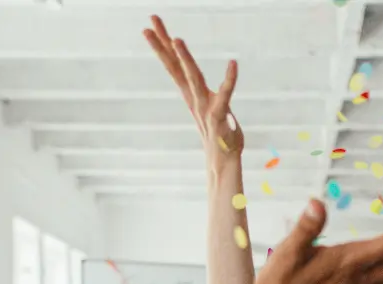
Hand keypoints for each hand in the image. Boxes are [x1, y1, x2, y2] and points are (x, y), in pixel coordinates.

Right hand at [144, 16, 241, 157]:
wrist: (223, 161)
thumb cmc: (220, 136)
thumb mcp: (213, 111)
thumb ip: (212, 97)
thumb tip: (209, 87)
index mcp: (191, 95)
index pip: (173, 66)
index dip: (162, 46)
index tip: (149, 27)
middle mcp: (194, 98)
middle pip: (175, 66)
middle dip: (163, 44)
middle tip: (151, 22)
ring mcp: (205, 107)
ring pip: (193, 78)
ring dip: (185, 59)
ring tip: (176, 39)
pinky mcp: (219, 116)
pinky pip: (225, 94)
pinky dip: (229, 79)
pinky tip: (233, 63)